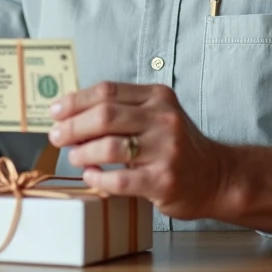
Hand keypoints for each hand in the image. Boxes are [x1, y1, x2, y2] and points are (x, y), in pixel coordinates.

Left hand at [47, 82, 231, 219]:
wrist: (216, 176)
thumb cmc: (176, 146)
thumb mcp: (157, 116)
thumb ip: (123, 110)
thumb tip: (72, 114)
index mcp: (158, 97)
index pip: (108, 90)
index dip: (76, 100)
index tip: (56, 111)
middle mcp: (163, 119)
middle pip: (105, 115)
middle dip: (73, 126)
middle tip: (56, 136)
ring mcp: (166, 150)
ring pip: (110, 147)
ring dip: (83, 153)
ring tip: (75, 157)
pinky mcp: (163, 180)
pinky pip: (120, 180)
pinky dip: (98, 179)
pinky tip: (91, 177)